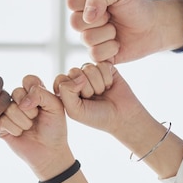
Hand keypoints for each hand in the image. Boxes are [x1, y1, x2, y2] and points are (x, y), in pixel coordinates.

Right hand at [0, 75, 73, 179]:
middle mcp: (20, 100)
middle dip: (30, 109)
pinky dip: (16, 129)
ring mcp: (9, 112)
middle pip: (17, 92)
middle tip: (36, 118)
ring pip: (10, 107)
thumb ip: (42, 94)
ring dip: (24, 121)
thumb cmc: (55, 129)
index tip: (43, 105)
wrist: (49, 152)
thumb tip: (22, 101)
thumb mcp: (56, 106)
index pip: (28, 80)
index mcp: (33, 92)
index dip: (34, 92)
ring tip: (30, 127)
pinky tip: (21, 134)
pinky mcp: (1, 125)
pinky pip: (3, 120)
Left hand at [55, 62, 182, 179]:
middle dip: (86, 88)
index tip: (80, 102)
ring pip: (89, 68)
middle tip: (94, 98)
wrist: (122, 117)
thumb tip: (78, 74)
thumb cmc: (96, 116)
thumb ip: (66, 92)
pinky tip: (110, 86)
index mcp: (66, 88)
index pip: (60, 79)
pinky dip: (107, 78)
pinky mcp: (105, 67)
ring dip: (98, 84)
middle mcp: (77, 78)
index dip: (71, 90)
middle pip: (74, 72)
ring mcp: (91, 72)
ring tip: (102, 93)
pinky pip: (102, 65)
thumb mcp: (75, 110)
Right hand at [67, 0, 182, 62]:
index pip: (72, 1)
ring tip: (117, 29)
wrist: (153, 26)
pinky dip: (111, 48)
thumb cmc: (135, 5)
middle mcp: (82, 19)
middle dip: (101, 19)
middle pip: (75, 22)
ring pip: (86, 38)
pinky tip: (118, 43)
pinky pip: (95, 54)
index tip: (107, 0)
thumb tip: (87, 17)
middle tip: (112, 16)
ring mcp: (88, 37)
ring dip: (108, 33)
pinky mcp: (96, 54)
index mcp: (84, 1)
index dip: (89, 2)